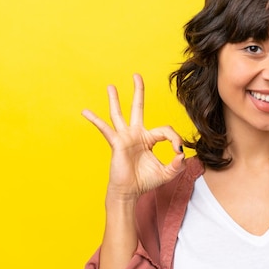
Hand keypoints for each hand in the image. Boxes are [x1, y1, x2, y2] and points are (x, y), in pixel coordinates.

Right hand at [82, 74, 184, 200]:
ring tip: (110, 86)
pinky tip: (85, 111)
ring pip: (120, 115)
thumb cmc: (146, 182)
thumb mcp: (167, 173)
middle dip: (138, 92)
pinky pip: (105, 129)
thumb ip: (177, 164)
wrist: (130, 192)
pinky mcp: (116, 143)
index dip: (175, 139)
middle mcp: (136, 134)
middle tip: (137, 76)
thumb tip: (182, 154)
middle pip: (137, 108)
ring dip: (115, 100)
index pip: (165, 130)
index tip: (178, 151)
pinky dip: (95, 120)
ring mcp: (125, 137)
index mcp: (149, 139)